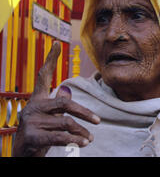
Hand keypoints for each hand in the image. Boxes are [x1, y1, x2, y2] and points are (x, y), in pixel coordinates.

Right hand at [12, 41, 100, 156]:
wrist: (22, 155)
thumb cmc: (39, 134)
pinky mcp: (32, 136)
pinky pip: (60, 136)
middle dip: (84, 113)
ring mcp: (31, 122)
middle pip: (65, 103)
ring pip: (66, 122)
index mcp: (37, 100)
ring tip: (89, 138)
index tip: (56, 43)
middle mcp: (32, 107)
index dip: (50, 59)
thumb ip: (57, 105)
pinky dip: (74, 140)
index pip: (43, 76)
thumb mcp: (48, 117)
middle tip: (98, 121)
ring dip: (81, 131)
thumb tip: (66, 91)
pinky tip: (83, 143)